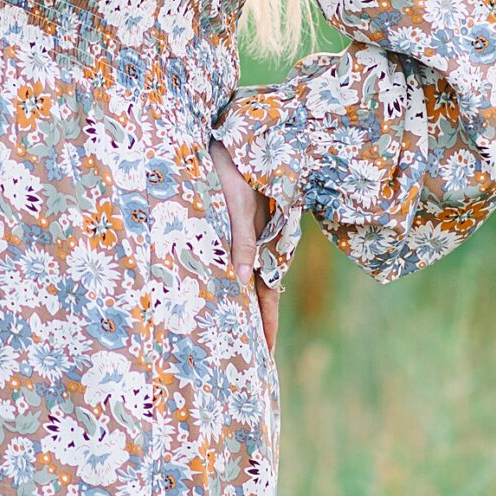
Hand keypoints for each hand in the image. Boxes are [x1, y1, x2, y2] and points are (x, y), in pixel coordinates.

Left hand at [209, 138, 279, 352]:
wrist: (237, 138)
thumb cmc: (234, 169)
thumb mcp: (237, 206)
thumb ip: (241, 243)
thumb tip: (241, 284)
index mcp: (265, 244)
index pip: (268, 296)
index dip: (267, 327)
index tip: (266, 357)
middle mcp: (260, 245)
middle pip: (260, 294)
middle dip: (257, 325)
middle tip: (251, 358)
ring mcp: (250, 237)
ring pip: (249, 280)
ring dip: (244, 306)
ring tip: (239, 335)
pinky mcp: (238, 227)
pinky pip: (239, 262)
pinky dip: (234, 282)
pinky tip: (227, 294)